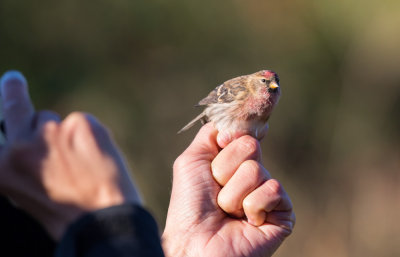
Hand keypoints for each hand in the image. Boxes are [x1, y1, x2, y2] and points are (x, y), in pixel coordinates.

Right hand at [0, 71, 140, 239]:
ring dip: (66, 136)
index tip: (8, 83)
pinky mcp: (81, 124)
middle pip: (21, 109)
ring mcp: (52, 132)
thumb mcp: (28, 191)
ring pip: (57, 121)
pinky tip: (97, 159)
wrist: (102, 219)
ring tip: (82, 164)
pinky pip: (83, 123)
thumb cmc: (66, 213)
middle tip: (13, 80)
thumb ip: (23, 163)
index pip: (0, 125)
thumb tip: (28, 138)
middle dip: (15, 92)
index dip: (5, 102)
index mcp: (2, 167)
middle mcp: (21, 145)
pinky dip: (90, 137)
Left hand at [162, 123, 294, 256]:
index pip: (245, 132)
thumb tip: (237, 119)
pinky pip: (272, 189)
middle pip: (250, 145)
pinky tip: (246, 222)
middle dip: (224, 168)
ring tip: (227, 211)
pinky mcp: (282, 213)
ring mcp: (268, 194)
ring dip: (233, 193)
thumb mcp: (192, 160)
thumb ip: (212, 133)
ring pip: (256, 170)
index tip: (224, 140)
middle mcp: (252, 174)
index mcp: (234, 162)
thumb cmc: (189, 205)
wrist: (195, 243)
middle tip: (216, 189)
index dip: (235, 134)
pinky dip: (251, 206)